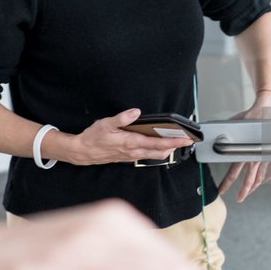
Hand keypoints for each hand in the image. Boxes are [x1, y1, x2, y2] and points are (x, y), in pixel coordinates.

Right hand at [61, 109, 193, 165]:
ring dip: (167, 149)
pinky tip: (160, 144)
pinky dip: (157, 150)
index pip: (157, 143)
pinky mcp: (129, 157)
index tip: (185, 139)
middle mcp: (134, 151)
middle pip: (160, 151)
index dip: (173, 141)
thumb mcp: (105, 124)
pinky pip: (147, 155)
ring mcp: (132, 156)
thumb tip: (135, 112)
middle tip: (187, 139)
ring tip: (176, 141)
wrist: (83, 152)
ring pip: (155, 154)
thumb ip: (122, 118)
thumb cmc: (94, 138)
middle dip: (175, 146)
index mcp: (130, 142)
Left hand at [217, 91, 270, 201]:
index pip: (235, 171)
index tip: (222, 191)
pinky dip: (268, 176)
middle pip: (250, 179)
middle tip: (238, 199)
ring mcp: (269, 155)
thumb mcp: (237, 122)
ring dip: (255, 185)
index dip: (227, 183)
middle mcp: (259, 155)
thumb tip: (217, 135)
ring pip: (262, 176)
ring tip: (249, 191)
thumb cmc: (254, 114)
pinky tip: (264, 180)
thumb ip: (229, 132)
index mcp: (248, 150)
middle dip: (243, 190)